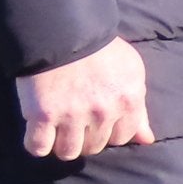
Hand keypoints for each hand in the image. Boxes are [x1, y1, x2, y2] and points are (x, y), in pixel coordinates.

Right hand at [17, 38, 153, 159]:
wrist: (63, 31)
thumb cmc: (101, 51)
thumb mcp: (131, 73)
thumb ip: (139, 109)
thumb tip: (146, 139)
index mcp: (129, 100)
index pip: (122, 138)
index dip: (109, 132)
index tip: (98, 121)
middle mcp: (103, 112)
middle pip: (94, 147)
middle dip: (85, 136)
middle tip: (76, 119)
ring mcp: (72, 115)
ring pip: (67, 152)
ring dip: (61, 143)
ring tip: (58, 126)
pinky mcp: (43, 115)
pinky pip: (37, 148)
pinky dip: (36, 143)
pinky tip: (39, 129)